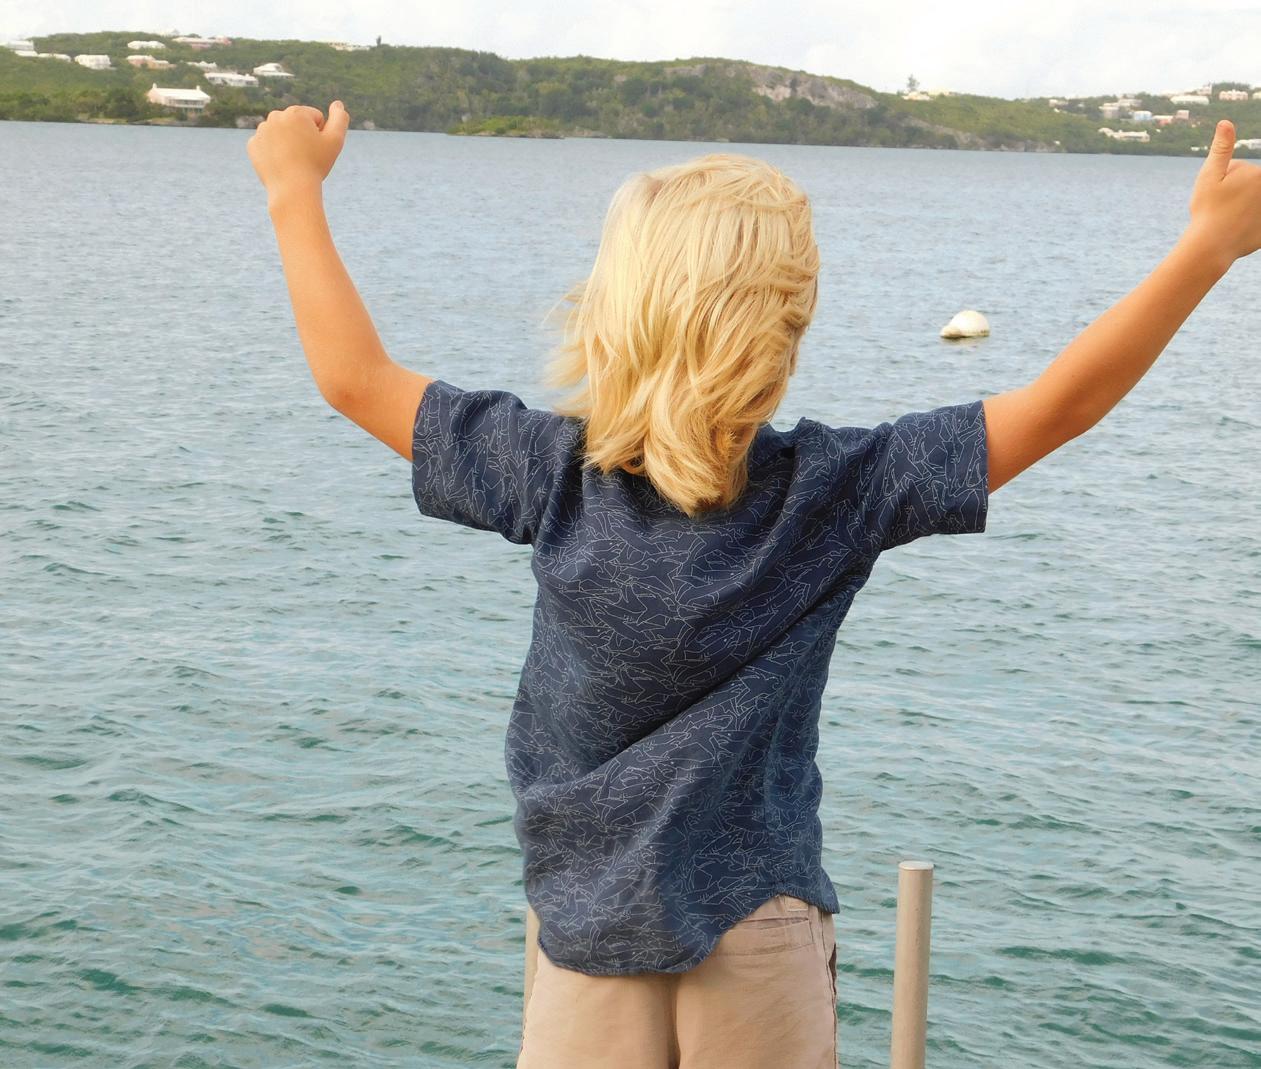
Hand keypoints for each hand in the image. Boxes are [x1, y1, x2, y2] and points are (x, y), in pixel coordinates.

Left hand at [247, 101, 349, 201]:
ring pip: (282, 134)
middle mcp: (276, 116)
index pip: (315, 118)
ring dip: (288, 143)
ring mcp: (262, 130)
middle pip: (297, 124)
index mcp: (296, 112)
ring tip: (292, 161)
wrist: (292, 189)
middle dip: (303, 136)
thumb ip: (340, 119)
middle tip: (305, 156)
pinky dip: (274, 153)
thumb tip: (337, 103)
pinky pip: (268, 145)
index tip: (317, 149)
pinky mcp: (253, 145)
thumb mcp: (335, 141)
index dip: (321, 135)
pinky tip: (280, 164)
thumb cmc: (316, 165)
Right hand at [1187, 119, 1260, 264]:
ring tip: (1229, 221)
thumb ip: (1221, 149)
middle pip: (1250, 187)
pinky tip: (1239, 232)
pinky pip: (1256, 222)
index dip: (1226, 180)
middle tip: (1221, 208)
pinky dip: (1249, 226)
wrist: (1211, 247)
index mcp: (1258, 174)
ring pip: (1253, 204)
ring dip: (1242, 210)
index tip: (1221, 195)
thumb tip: (1226, 123)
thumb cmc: (1207, 210)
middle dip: (1236, 194)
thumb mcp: (1209, 176)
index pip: (1242, 171)